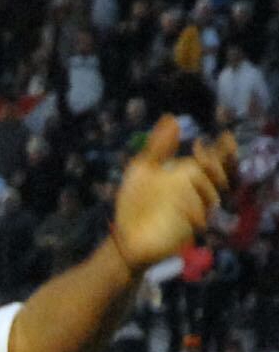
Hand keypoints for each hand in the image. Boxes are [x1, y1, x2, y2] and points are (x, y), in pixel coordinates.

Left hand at [112, 116, 234, 270]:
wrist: (124, 234)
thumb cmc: (135, 201)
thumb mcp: (142, 169)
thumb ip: (158, 146)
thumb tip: (171, 117)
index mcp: (189, 174)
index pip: (217, 159)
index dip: (225, 148)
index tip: (222, 136)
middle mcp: (198, 192)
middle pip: (222, 177)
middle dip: (216, 164)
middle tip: (200, 155)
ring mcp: (196, 212)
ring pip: (213, 197)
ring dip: (204, 186)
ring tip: (190, 176)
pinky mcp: (188, 231)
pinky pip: (199, 221)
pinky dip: (193, 212)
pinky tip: (181, 205)